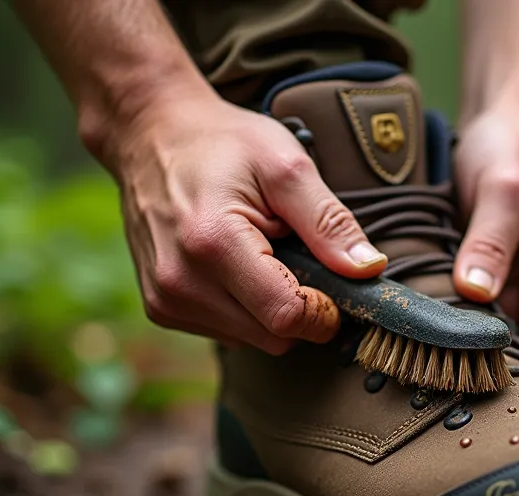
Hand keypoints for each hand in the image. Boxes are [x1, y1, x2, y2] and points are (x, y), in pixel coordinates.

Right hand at [103, 94, 387, 353]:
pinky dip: (246, 308)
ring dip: (272, 307)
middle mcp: (181, 283)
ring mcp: (166, 300)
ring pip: (254, 340)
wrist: (149, 134)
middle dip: (302, 306)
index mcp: (213, 244)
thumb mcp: (286, 165)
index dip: (325, 310)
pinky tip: (238, 265)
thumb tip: (369, 270)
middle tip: (297, 254)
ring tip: (262, 252)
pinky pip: (228, 332)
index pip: (287, 317)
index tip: (334, 280)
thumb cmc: (222, 143)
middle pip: (274, 336)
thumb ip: (329, 222)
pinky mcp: (161, 308)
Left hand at [453, 103, 518, 395]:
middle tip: (496, 405)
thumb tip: (476, 292)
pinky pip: (497, 332)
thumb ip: (491, 241)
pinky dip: (480, 347)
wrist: (503, 124)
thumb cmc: (518, 146)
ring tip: (469, 392)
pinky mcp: (507, 293)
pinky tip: (452, 364)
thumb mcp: (505, 187)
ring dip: (503, 367)